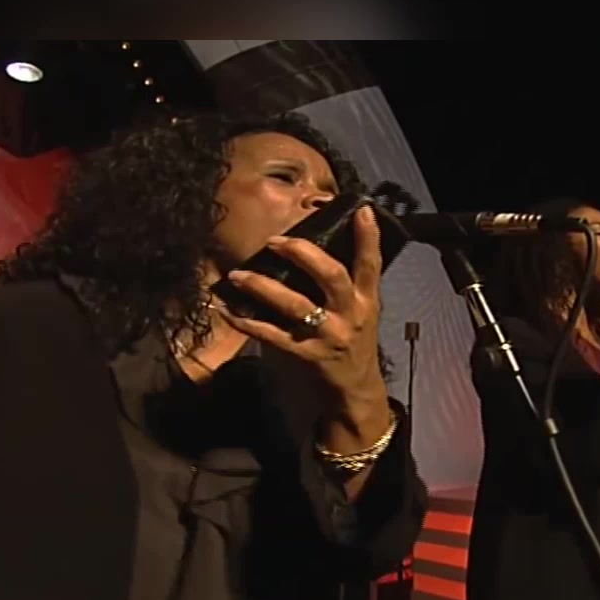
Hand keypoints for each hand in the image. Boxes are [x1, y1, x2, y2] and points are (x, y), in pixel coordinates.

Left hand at [217, 206, 388, 420]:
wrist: (355, 389)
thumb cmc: (354, 340)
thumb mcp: (362, 309)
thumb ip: (349, 282)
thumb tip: (315, 245)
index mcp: (365, 300)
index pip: (371, 264)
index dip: (368, 237)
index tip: (362, 210)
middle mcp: (349, 315)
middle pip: (332, 278)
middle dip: (305, 255)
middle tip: (277, 241)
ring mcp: (328, 336)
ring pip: (296, 306)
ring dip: (264, 288)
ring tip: (238, 274)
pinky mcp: (307, 355)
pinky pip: (273, 336)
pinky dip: (248, 323)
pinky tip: (228, 311)